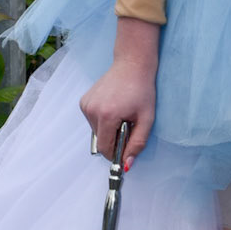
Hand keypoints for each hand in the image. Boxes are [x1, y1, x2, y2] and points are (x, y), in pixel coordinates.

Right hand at [80, 18, 160, 169]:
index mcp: (107, 115)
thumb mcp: (146, 119)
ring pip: (95, 131)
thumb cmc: (142, 90)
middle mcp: (92, 110)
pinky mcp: (84, 101)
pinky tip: (113, 108)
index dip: (115, 153)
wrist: (132, 65)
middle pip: (99, 140)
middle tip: (128, 126)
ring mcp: (85, 105)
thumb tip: (127, 164)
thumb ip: (137, 143)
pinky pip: (92, 121)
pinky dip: (102, 120)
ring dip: (108, 130)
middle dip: (113, 140)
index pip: (104, 148)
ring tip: (121, 114)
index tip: (125, 150)